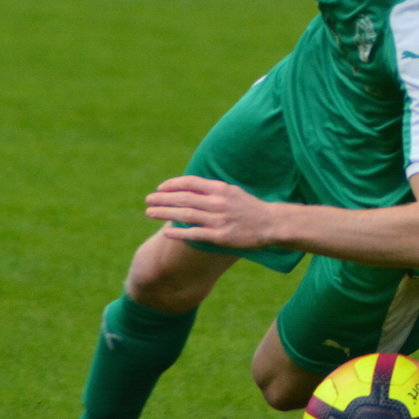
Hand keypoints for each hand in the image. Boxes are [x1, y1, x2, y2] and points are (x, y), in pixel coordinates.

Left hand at [148, 175, 278, 249]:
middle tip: (148, 200)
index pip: (190, 183)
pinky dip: (178, 233)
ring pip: (185, 215)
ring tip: (149, 212)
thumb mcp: (234, 192)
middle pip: (183, 198)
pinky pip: (194, 234)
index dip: (172, 184)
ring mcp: (218, 219)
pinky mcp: (220, 236)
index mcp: (220, 189)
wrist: (271, 223)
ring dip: (164, 213)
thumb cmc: (251, 208)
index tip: (160, 188)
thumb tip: (192, 190)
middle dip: (162, 199)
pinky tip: (166, 233)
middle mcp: (217, 202)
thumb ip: (214, 191)